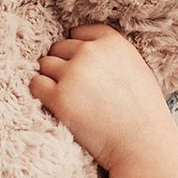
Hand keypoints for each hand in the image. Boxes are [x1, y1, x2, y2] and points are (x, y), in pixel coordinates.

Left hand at [29, 23, 177, 175]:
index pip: (78, 32)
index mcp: (111, 41)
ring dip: (51, 80)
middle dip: (63, 66)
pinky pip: (35, 84)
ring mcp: (73, 74)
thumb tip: (82, 49)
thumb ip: (110, 55)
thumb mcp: (135, 67)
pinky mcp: (59, 98)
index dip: (76, 51)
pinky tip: (54, 105)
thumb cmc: (142, 112)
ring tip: (68, 99)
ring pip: (45, 65)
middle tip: (75, 89)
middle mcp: (90, 53)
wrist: (142, 144)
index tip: (82, 68)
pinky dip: (40, 93)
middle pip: (58, 48)